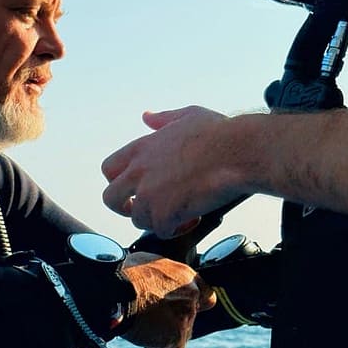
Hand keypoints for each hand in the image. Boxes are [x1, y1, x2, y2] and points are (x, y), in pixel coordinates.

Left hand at [101, 107, 243, 237]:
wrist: (238, 151)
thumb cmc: (219, 134)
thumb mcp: (187, 115)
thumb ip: (163, 119)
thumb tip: (147, 116)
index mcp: (141, 148)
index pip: (108, 168)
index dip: (118, 181)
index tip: (133, 187)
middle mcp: (139, 172)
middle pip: (110, 199)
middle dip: (126, 208)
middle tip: (147, 209)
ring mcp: (150, 194)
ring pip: (138, 219)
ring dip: (158, 220)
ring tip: (180, 213)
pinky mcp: (165, 213)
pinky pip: (161, 231)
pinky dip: (176, 229)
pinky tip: (192, 218)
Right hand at [120, 251, 214, 347]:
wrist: (114, 290)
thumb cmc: (122, 275)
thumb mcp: (149, 264)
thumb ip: (164, 277)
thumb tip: (158, 283)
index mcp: (185, 276)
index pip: (205, 297)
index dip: (188, 305)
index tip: (173, 309)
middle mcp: (191, 295)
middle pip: (190, 320)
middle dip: (172, 323)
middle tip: (148, 318)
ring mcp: (186, 316)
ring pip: (180, 337)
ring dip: (162, 336)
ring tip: (141, 325)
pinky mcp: (177, 335)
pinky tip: (143, 338)